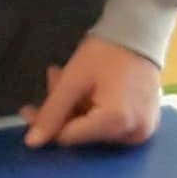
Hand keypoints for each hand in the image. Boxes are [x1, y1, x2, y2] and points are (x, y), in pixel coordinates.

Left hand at [21, 37, 160, 147]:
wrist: (142, 35)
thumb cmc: (107, 52)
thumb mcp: (73, 79)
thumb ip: (52, 112)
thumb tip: (32, 143)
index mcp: (115, 122)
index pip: (69, 137)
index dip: (48, 123)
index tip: (31, 107)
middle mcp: (132, 134)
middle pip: (82, 135)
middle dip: (62, 112)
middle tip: (53, 82)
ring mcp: (141, 132)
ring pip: (94, 132)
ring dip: (77, 110)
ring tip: (71, 81)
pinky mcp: (145, 127)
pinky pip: (110, 128)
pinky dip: (95, 112)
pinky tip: (88, 92)